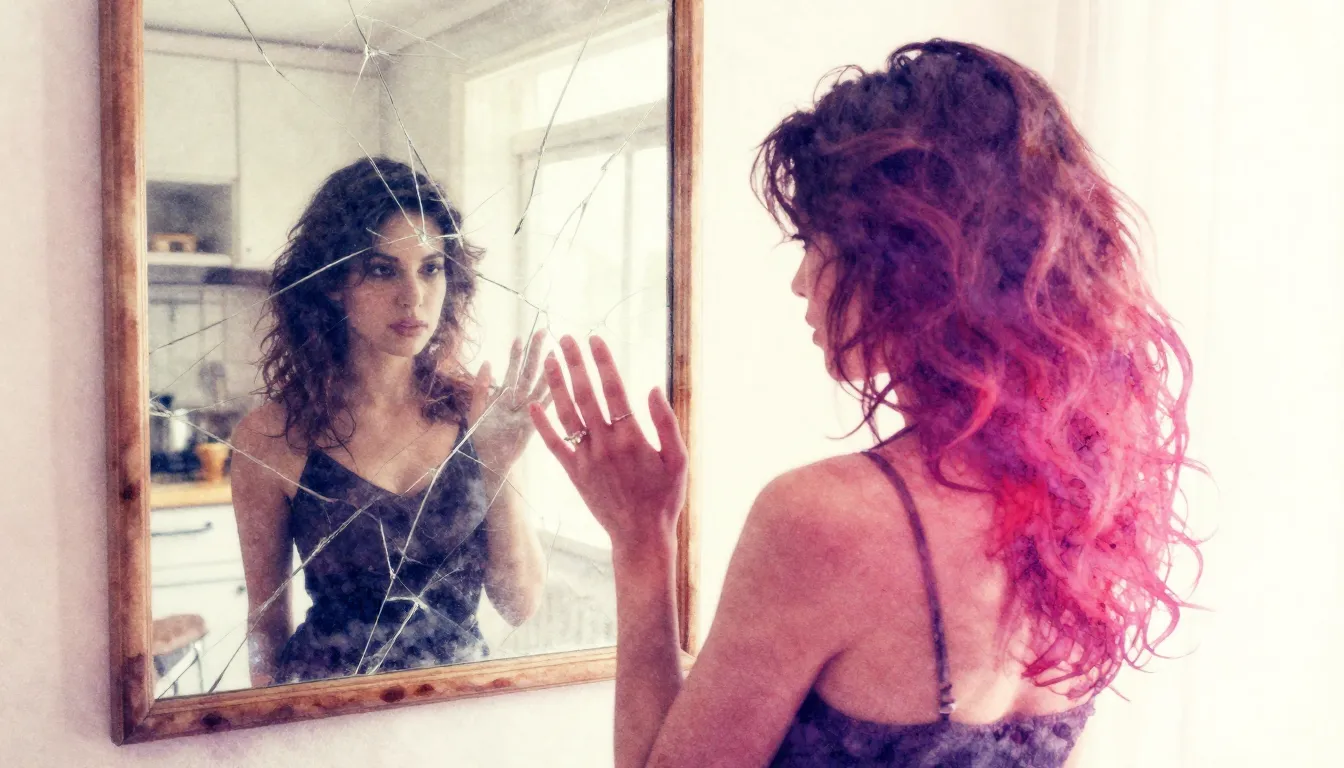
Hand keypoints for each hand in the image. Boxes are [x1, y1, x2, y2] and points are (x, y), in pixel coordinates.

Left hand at [467, 330, 552, 474]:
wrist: (488, 462)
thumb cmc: (481, 438)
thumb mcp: (475, 410)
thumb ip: (480, 387)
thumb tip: (487, 362)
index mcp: (503, 396)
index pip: (512, 369)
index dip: (516, 354)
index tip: (520, 337)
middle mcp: (518, 400)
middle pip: (528, 372)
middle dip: (535, 353)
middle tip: (542, 332)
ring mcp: (527, 410)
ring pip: (538, 385)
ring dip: (547, 369)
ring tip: (554, 352)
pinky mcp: (534, 422)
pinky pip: (544, 406)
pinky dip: (552, 394)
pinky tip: (561, 381)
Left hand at [527, 334, 687, 555]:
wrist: (641, 535)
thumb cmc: (665, 497)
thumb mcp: (679, 459)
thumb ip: (666, 423)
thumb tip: (652, 388)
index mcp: (632, 437)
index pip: (614, 389)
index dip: (603, 362)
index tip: (595, 339)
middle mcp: (605, 444)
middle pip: (586, 394)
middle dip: (575, 363)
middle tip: (566, 338)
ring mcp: (586, 459)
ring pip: (567, 414)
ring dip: (556, 385)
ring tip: (549, 361)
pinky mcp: (574, 474)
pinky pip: (554, 445)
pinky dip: (542, 425)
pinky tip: (532, 406)